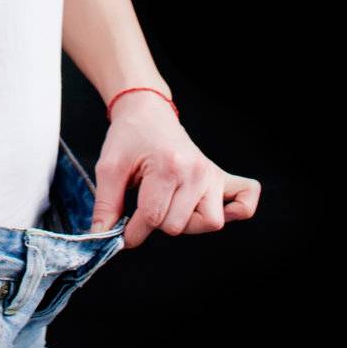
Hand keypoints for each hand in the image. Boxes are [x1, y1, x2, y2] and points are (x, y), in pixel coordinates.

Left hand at [89, 92, 260, 247]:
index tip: (123, 233)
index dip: (132, 232)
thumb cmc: (129, 136)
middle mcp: (196, 171)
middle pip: (179, 226)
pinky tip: (210, 206)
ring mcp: (212, 175)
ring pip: (208, 223)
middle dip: (157, 223)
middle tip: (147, 203)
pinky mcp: (222, 177)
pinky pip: (245, 202)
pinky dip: (236, 211)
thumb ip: (106, 204)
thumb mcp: (109, 166)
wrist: (147, 111)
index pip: (152, 218)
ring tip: (170, 204)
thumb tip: (101, 236)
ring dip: (185, 221)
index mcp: (168, 166)